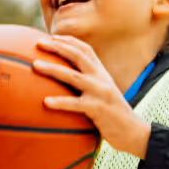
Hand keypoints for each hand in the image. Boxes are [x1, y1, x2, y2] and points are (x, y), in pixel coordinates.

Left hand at [35, 36, 151, 157]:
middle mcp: (101, 78)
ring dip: (53, 69)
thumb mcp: (103, 93)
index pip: (86, 49)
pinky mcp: (98, 109)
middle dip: (57, 46)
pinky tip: (46, 102)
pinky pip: (75, 104)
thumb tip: (67, 81)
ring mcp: (100, 92)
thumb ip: (89, 84)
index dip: (68, 41)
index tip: (52, 36)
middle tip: (38, 43)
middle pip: (78, 55)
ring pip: (73, 76)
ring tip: (35, 65)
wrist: (133, 131)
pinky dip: (60, 102)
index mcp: (102, 73)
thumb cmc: (113, 115)